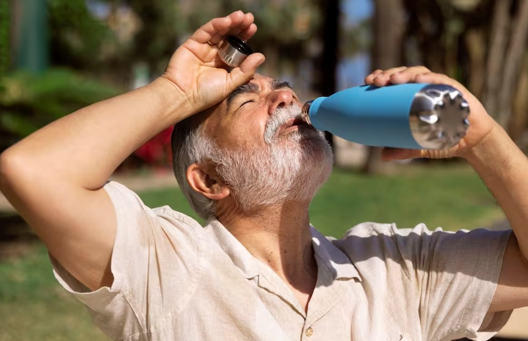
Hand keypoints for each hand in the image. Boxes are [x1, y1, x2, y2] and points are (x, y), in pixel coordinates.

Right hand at [161, 11, 264, 115]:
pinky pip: (205, 31)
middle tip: (249, 18)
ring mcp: (203, 48)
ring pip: (218, 31)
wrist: (183, 97)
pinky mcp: (192, 44)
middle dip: (239, 26)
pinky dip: (216, 25)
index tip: (253, 28)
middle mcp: (214, 54)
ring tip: (241, 16)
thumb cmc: (206, 94)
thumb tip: (261, 56)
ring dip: (230, 22)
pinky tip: (226, 21)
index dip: (244, 36)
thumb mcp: (230, 83)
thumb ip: (245, 70)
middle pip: (228, 35)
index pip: (236, 46)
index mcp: (224, 63)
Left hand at [364, 66, 498, 159]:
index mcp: (414, 96)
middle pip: (403, 74)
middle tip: (375, 81)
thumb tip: (382, 156)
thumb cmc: (445, 138)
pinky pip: (441, 80)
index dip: (381, 77)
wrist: (473, 142)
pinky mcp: (456, 89)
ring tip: (393, 79)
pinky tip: (418, 79)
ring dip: (405, 73)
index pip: (395, 81)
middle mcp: (425, 87)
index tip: (367, 81)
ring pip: (419, 73)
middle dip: (388, 74)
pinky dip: (429, 78)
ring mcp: (440, 86)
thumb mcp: (420, 145)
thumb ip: (403, 150)